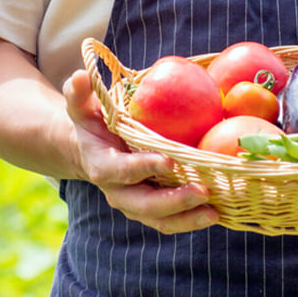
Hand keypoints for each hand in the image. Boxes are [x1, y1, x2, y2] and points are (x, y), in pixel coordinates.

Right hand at [62, 70, 218, 233]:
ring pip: (160, 220)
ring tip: (214, 212)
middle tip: (202, 191)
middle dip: (173, 202)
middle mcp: (118, 192)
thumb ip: (78, 94)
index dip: (143, 168)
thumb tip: (80, 74)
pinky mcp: (152, 212)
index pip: (121, 171)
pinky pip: (171, 222)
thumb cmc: (94, 125)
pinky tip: (218, 213)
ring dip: (187, 219)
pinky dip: (192, 221)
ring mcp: (136, 206)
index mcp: (103, 167)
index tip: (169, 161)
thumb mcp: (82, 109)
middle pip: (144, 205)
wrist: (91, 154)